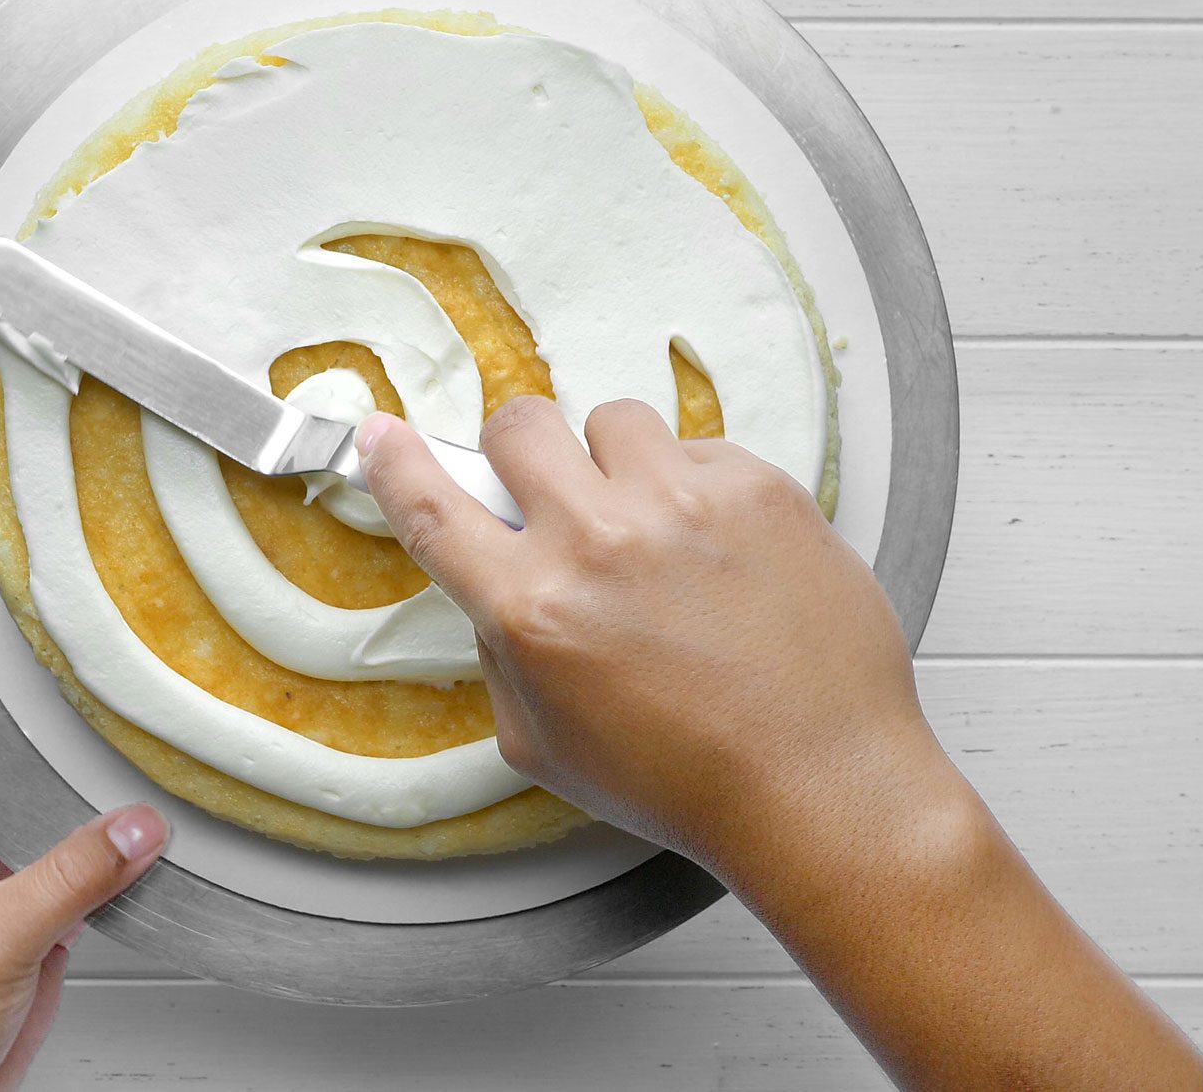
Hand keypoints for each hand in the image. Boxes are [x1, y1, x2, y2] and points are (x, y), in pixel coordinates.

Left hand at [0, 777, 167, 1091]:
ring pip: (65, 838)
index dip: (48, 746)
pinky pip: (81, 882)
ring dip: (103, 844)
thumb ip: (70, 878)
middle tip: (140, 791)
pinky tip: (133, 878)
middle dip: (86, 798)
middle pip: (38, 792)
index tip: (107, 746)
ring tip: (145, 835)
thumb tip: (133, 828)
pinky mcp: (29, 919)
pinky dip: (109, 883)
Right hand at [357, 398, 1202, 1089]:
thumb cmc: (690, 780)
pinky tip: (717, 548)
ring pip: (612, 420)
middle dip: (522, 455)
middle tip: (552, 494)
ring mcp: (683, 503)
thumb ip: (506, 652)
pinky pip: (697, 447)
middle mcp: (600, 542)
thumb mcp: (547, 745)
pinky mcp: (759, 487)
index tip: (381, 434)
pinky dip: (694, 486)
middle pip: (520, 427)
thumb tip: (501, 586)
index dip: (396, 462)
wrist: (821, 783)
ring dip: (615, 464)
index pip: (434, 508)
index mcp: (534, 610)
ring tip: (651, 525)